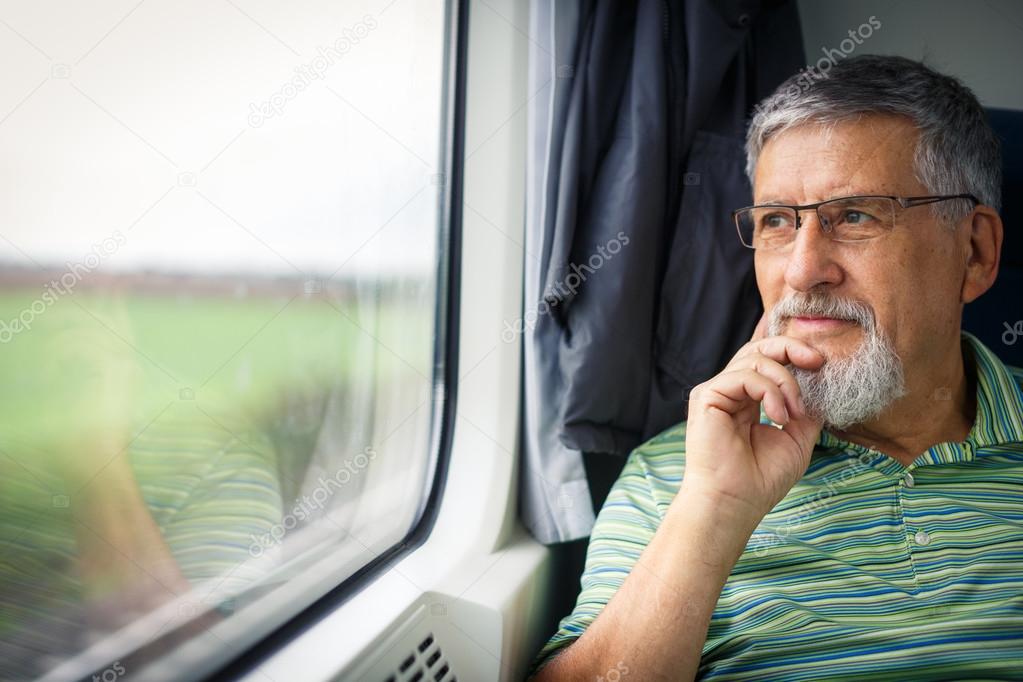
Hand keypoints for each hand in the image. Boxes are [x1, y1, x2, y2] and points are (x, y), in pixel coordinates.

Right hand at [680, 314, 824, 523]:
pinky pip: (743, 376)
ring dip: (785, 381)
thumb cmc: (761, 479)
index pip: (767, 361)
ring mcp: (717, 392)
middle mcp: (730, 392)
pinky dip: (769, 391)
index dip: (792, 352)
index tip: (820, 362)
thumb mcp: (798, 439)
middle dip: (791, 348)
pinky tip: (779, 417)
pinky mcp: (707, 396)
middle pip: (758, 348)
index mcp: (748, 400)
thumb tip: (822, 386)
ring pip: (754, 358)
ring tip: (794, 413)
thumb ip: (807, 410)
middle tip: (817, 361)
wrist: (734, 502)